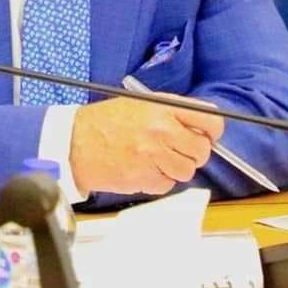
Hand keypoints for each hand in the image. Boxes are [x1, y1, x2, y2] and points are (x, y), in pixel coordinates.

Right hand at [70, 96, 224, 195]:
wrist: (75, 143)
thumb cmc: (105, 121)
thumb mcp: (140, 103)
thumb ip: (171, 111)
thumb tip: (199, 124)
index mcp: (162, 108)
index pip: (209, 119)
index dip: (213, 130)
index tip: (209, 134)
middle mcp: (161, 131)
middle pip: (202, 150)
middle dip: (195, 151)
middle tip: (180, 148)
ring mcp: (153, 157)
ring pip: (187, 171)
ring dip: (177, 168)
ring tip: (158, 158)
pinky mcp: (144, 179)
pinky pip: (168, 185)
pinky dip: (160, 180)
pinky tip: (145, 168)